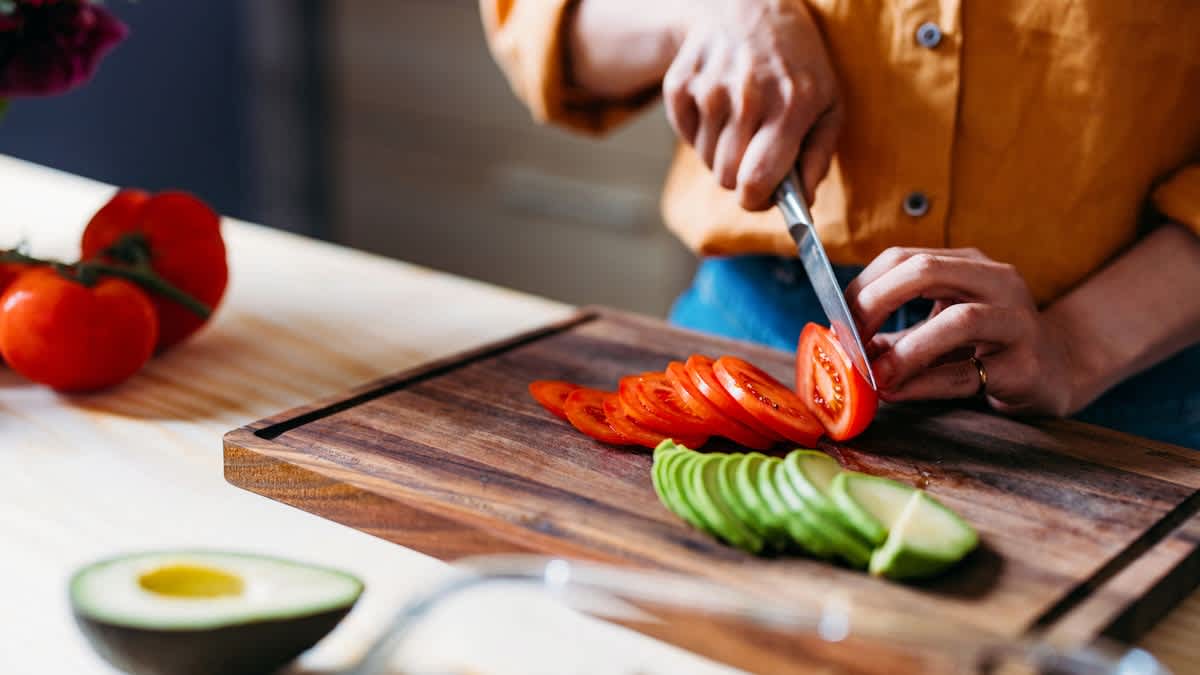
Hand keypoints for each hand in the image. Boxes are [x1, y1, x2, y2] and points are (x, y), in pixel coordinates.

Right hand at [662, 0, 840, 209]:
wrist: (747, 6)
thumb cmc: (796, 63)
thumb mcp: (827, 102)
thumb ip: (819, 156)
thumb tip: (803, 202)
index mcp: (790, 106)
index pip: (756, 182)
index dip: (756, 201)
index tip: (761, 196)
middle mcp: (747, 97)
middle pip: (725, 177)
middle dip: (739, 177)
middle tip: (754, 154)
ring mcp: (709, 89)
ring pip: (706, 160)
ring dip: (722, 153)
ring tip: (741, 122)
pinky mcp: (680, 85)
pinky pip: (686, 137)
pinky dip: (701, 133)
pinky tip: (719, 107)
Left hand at [844, 247, 1076, 416]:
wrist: (1055, 372)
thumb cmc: (984, 347)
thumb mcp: (937, 328)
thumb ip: (893, 333)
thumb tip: (839, 345)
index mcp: (968, 264)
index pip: (902, 258)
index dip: (863, 287)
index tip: (839, 321)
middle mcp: (996, 282)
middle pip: (927, 271)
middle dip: (877, 302)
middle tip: (850, 338)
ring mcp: (1017, 322)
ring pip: (960, 320)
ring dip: (906, 349)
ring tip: (875, 374)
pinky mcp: (1026, 366)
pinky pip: (968, 373)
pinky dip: (925, 383)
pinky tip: (898, 392)